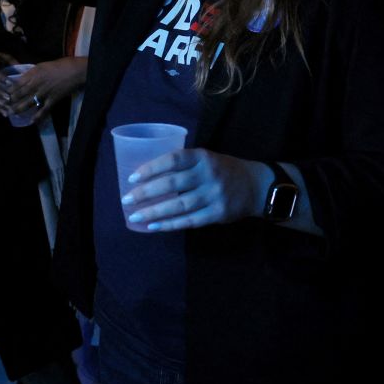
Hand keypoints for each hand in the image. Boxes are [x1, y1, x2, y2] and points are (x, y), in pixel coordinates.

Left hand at [4, 56, 88, 121]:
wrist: (74, 71)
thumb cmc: (59, 65)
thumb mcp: (41, 65)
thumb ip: (31, 72)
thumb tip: (22, 77)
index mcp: (33, 74)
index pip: (17, 83)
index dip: (9, 90)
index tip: (3, 94)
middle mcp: (36, 84)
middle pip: (20, 94)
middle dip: (11, 101)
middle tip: (3, 105)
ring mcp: (44, 93)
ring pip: (28, 103)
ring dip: (19, 109)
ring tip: (11, 113)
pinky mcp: (52, 100)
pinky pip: (43, 110)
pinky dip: (37, 117)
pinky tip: (32, 122)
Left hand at [121, 149, 270, 230]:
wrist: (257, 186)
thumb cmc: (224, 170)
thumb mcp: (207, 159)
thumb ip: (184, 165)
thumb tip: (148, 177)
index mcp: (203, 157)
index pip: (173, 160)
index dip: (151, 168)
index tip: (132, 178)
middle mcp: (208, 175)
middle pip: (172, 184)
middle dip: (146, 193)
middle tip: (126, 199)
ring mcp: (214, 195)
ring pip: (178, 206)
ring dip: (154, 212)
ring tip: (134, 216)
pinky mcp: (217, 214)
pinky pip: (189, 221)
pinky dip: (169, 224)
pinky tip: (153, 226)